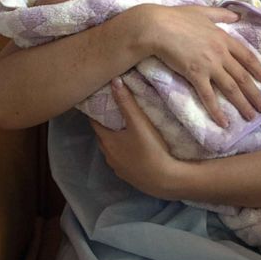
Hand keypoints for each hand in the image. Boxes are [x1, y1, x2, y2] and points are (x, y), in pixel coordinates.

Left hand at [91, 78, 183, 198]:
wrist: (165, 179)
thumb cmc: (151, 149)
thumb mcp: (138, 122)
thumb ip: (126, 102)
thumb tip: (114, 80)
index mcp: (107, 141)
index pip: (95, 122)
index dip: (97, 112)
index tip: (100, 102)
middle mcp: (108, 156)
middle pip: (103, 136)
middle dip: (106, 125)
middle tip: (113, 112)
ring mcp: (118, 168)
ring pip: (111, 150)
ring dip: (115, 140)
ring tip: (124, 130)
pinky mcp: (128, 176)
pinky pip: (121, 161)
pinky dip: (123, 153)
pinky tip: (134, 150)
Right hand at [139, 4, 260, 126]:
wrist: (158, 27)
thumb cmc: (177, 17)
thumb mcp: (203, 12)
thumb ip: (221, 14)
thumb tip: (237, 15)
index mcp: (223, 38)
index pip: (247, 57)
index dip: (259, 70)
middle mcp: (221, 53)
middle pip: (242, 76)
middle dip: (255, 93)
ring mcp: (209, 65)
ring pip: (231, 88)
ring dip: (242, 104)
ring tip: (251, 116)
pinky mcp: (195, 75)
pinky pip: (208, 96)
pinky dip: (217, 111)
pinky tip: (224, 122)